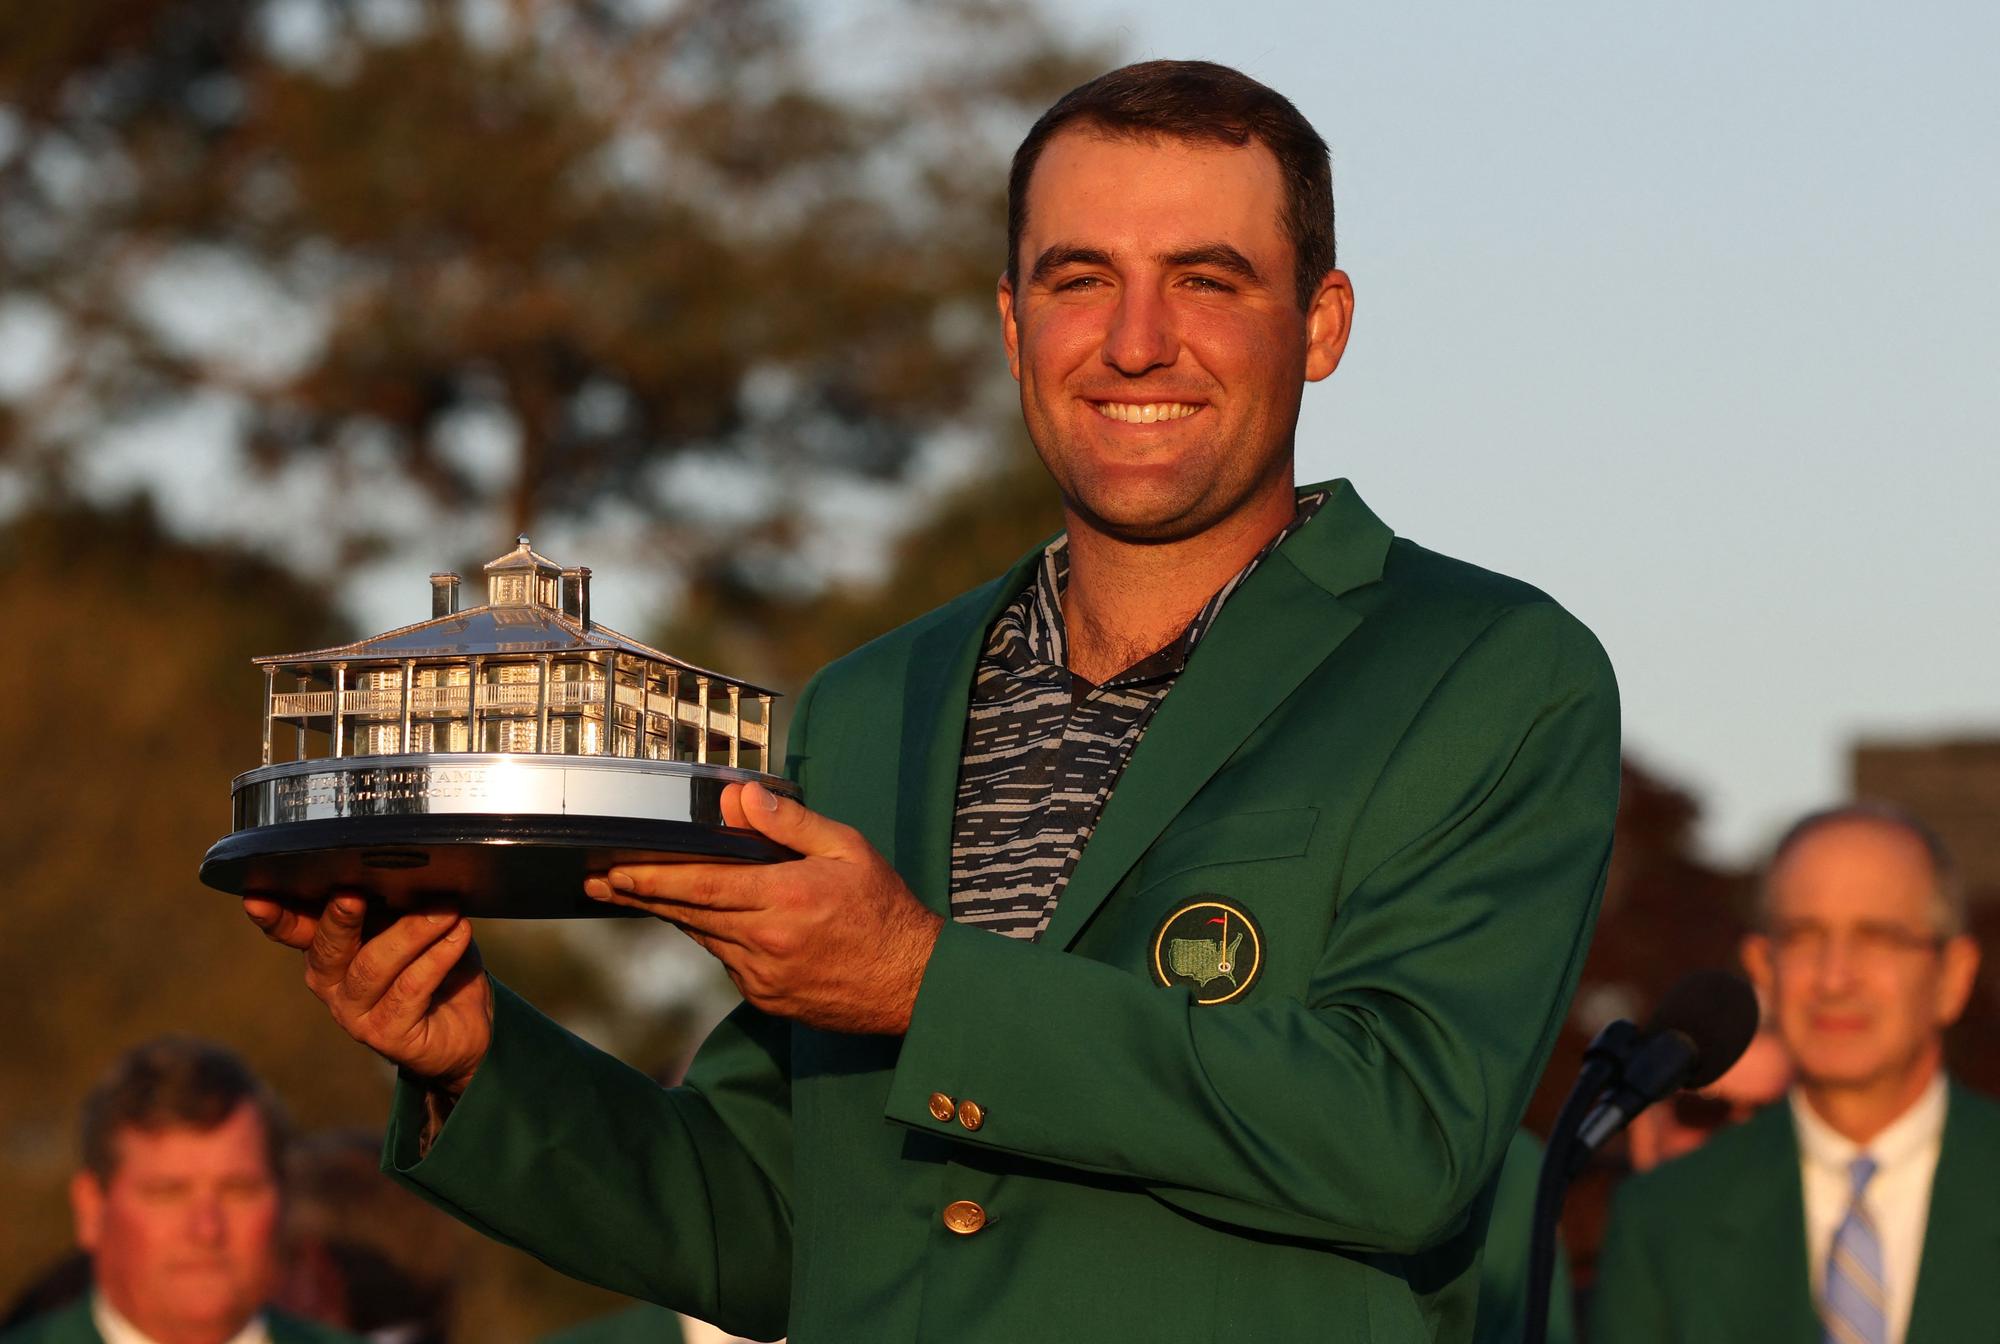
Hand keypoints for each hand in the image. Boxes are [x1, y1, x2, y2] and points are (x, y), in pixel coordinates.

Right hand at [243, 894, 493, 1097]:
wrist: (471, 1025)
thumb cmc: (437, 964)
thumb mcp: (414, 923)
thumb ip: (394, 901)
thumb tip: (399, 864)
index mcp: (329, 948)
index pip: (292, 929)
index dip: (273, 915)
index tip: (256, 897)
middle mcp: (331, 982)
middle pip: (327, 947)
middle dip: (340, 918)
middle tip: (355, 894)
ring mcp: (355, 1014)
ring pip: (372, 966)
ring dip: (412, 932)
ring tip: (446, 910)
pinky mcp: (387, 1036)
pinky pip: (410, 988)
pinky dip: (438, 956)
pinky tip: (459, 934)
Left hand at [585, 781, 942, 1034]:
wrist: (912, 984)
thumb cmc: (885, 910)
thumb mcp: (848, 849)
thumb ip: (791, 823)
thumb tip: (743, 798)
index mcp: (785, 898)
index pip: (701, 884)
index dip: (651, 877)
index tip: (613, 870)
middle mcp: (766, 941)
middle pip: (688, 913)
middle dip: (639, 895)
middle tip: (599, 882)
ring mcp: (763, 976)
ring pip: (704, 938)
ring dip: (674, 915)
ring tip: (637, 894)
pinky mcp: (767, 999)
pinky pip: (728, 961)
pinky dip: (714, 938)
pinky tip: (709, 921)